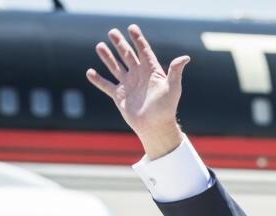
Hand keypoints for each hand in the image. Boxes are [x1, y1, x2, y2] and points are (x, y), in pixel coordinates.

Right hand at [86, 25, 189, 159]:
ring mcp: (128, 85)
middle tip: (112, 31)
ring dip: (107, 57)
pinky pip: (106, 85)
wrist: (155, 127)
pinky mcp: (120, 96)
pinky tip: (90, 72)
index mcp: (151, 71)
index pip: (143, 51)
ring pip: (115, 67)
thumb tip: (185, 57)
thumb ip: (175, 71)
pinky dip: (98, 80)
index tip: (131, 28)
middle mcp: (139, 75)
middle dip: (120, 44)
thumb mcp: (172, 88)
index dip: (138, 39)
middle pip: (127, 55)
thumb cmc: (166, 108)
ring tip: (99, 46)